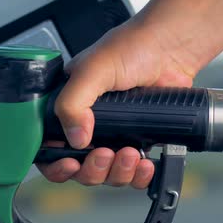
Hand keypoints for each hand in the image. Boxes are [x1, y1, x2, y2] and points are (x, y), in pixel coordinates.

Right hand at [37, 18, 196, 188]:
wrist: (172, 48)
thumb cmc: (133, 47)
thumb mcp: (92, 70)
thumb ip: (73, 103)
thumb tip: (75, 139)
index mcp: (70, 106)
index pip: (50, 146)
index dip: (55, 163)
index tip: (69, 164)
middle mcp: (89, 123)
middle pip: (79, 167)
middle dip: (92, 169)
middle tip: (103, 154)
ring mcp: (115, 134)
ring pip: (107, 174)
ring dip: (117, 172)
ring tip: (129, 154)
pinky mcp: (139, 139)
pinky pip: (133, 172)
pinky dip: (138, 175)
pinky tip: (144, 163)